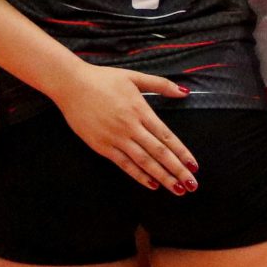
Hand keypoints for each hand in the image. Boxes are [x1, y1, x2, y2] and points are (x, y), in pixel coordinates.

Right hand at [52, 63, 198, 194]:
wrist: (72, 85)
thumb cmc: (104, 79)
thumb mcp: (134, 76)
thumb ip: (161, 85)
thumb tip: (185, 92)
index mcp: (141, 110)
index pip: (166, 136)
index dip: (182, 153)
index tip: (194, 166)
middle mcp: (131, 126)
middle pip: (159, 153)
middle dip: (177, 170)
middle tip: (192, 186)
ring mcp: (116, 138)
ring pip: (144, 162)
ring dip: (162, 177)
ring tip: (177, 189)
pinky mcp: (102, 146)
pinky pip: (124, 164)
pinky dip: (139, 175)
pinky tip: (152, 184)